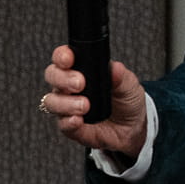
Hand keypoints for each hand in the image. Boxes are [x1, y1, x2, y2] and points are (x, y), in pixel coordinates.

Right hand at [41, 44, 149, 160]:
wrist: (133, 128)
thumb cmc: (126, 101)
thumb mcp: (129, 85)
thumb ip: (121, 76)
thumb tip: (115, 68)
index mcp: (81, 69)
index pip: (63, 57)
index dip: (61, 55)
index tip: (68, 59)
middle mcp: (69, 86)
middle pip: (52, 75)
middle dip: (62, 78)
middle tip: (80, 83)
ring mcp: (67, 106)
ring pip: (51, 101)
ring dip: (65, 103)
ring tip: (84, 106)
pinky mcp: (70, 126)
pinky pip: (61, 123)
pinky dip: (68, 121)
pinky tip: (78, 120)